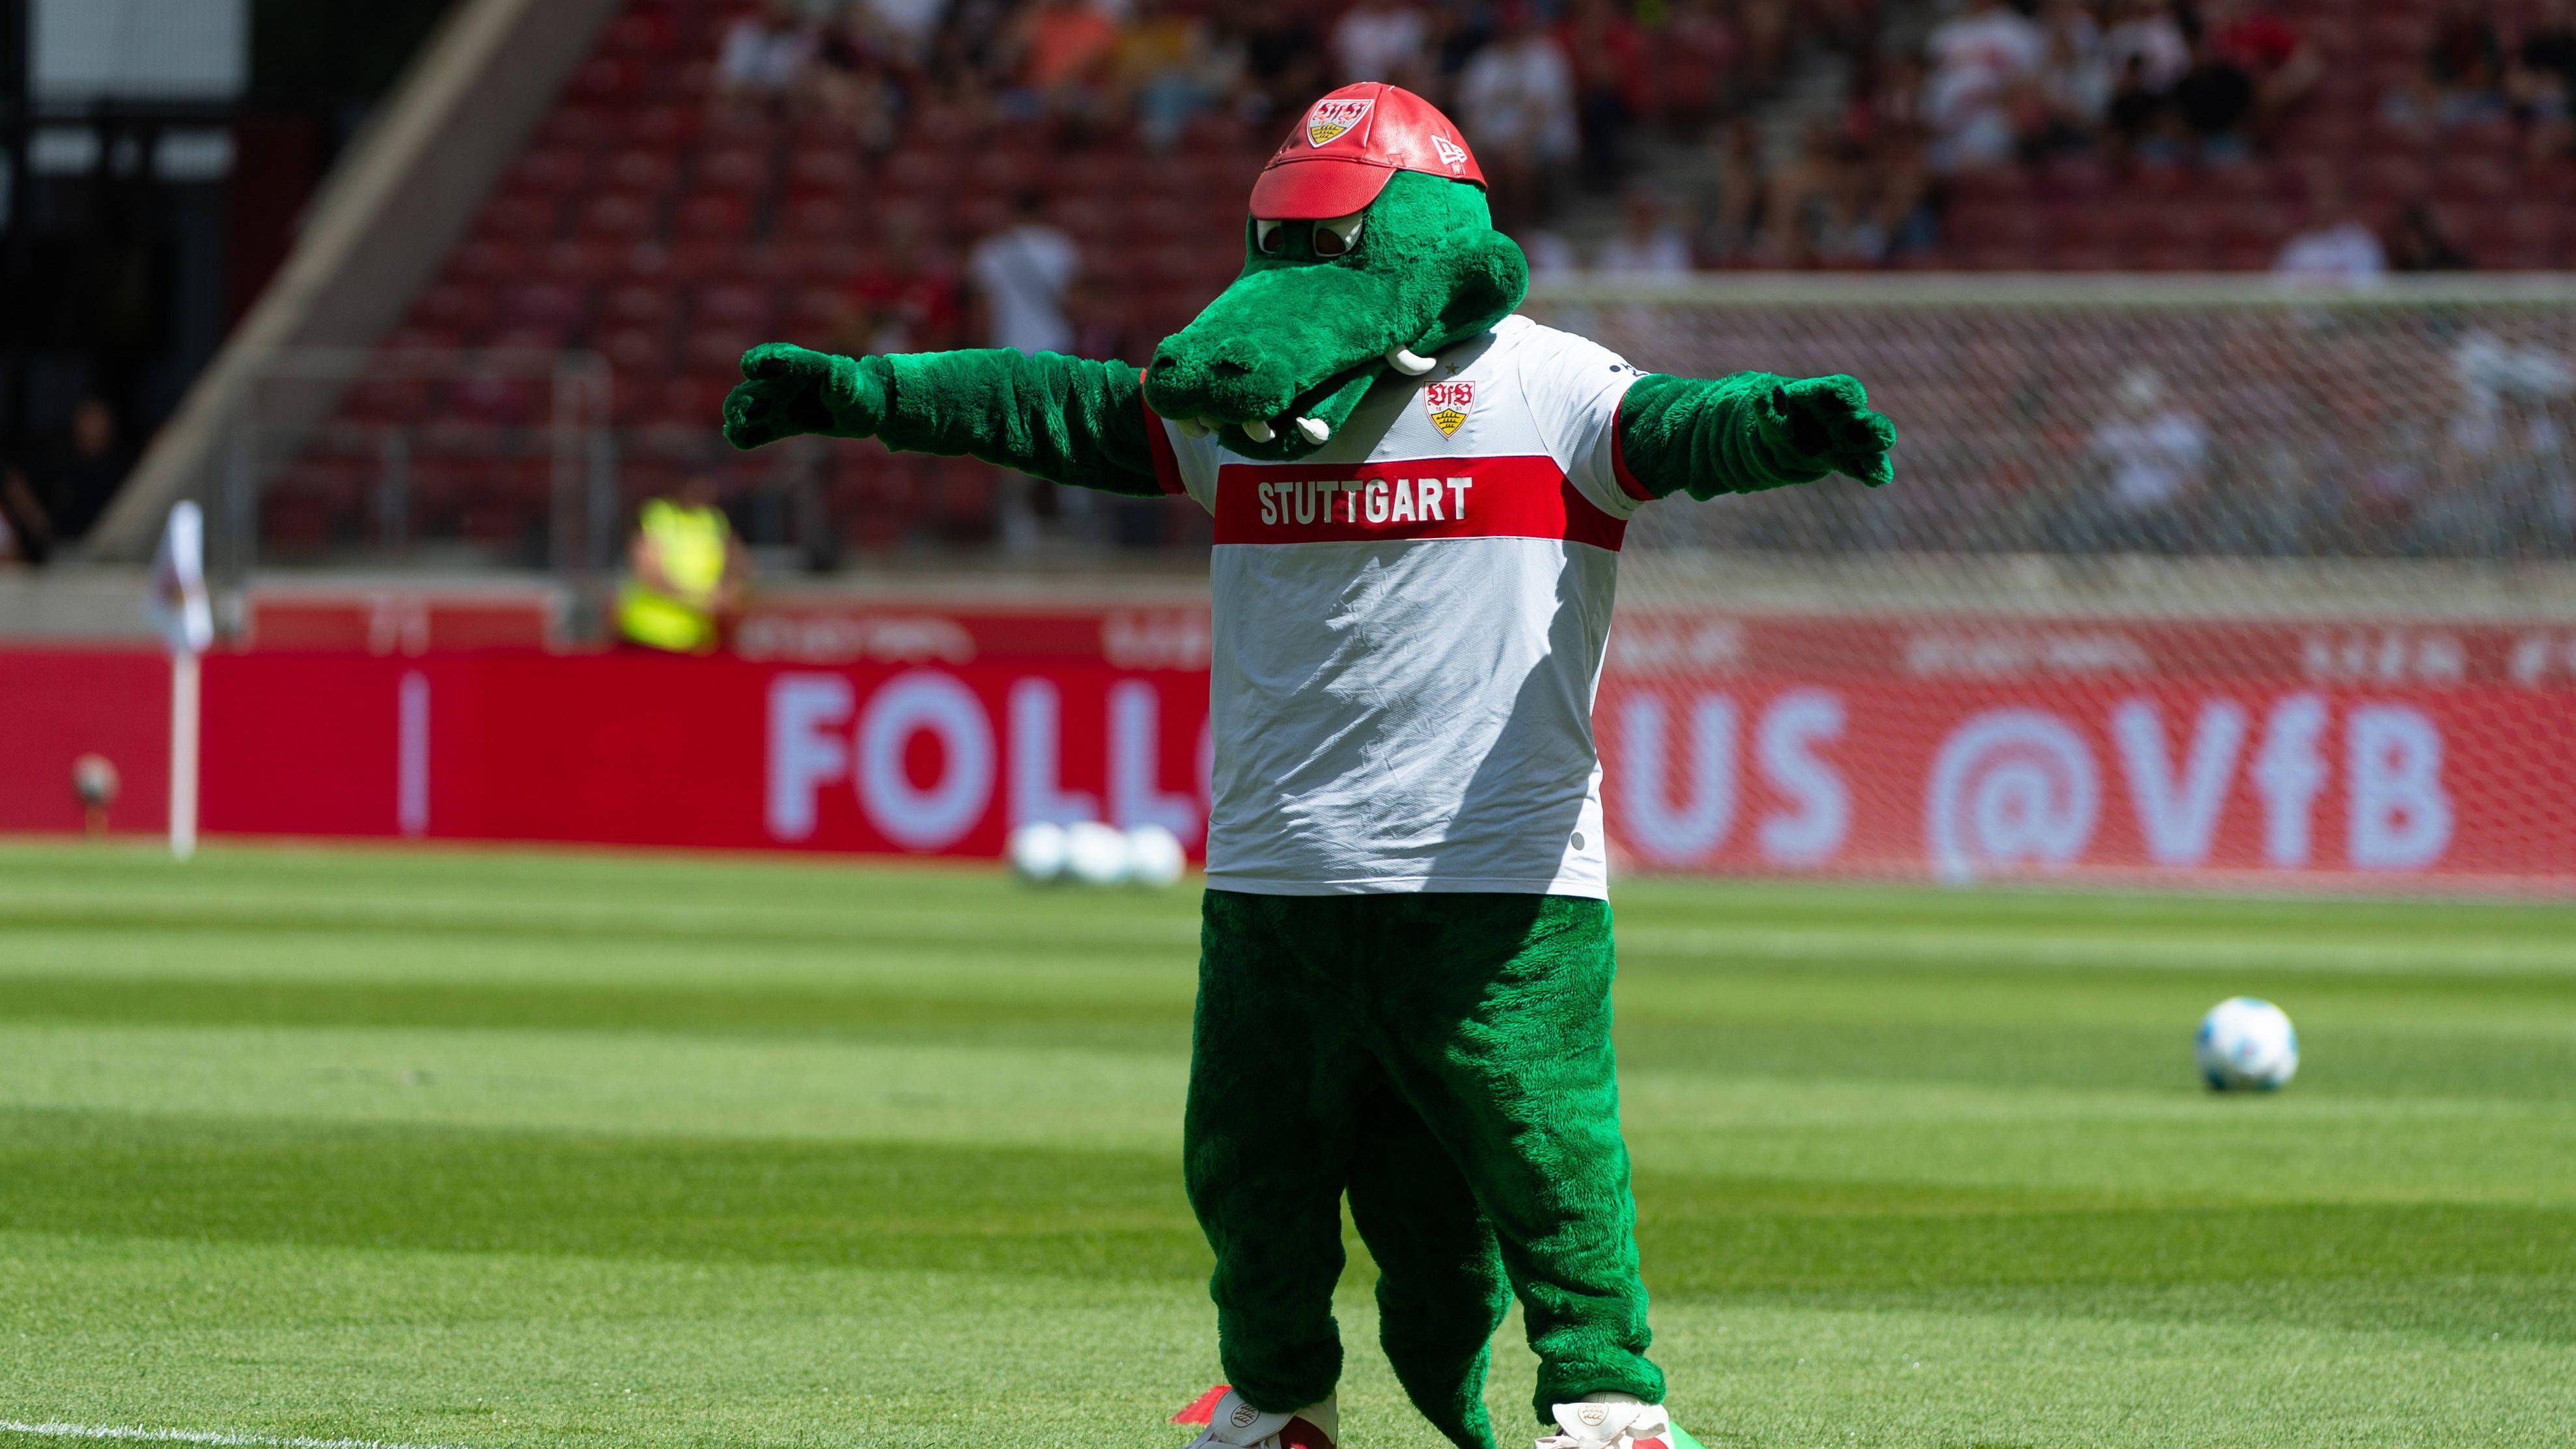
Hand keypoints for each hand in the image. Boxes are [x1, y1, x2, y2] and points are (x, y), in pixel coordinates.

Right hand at [722, 343, 880, 448]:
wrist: (861, 412)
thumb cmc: (860, 396)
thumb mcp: (856, 390)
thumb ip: (844, 381)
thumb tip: (838, 367)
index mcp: (804, 366)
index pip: (779, 357)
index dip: (764, 359)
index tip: (752, 367)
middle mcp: (785, 382)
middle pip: (755, 385)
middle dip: (744, 394)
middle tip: (743, 406)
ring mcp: (779, 404)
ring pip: (749, 406)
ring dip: (738, 413)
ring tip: (734, 424)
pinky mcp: (780, 424)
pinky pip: (758, 430)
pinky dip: (746, 434)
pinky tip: (737, 439)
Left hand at [1766, 374, 1895, 486]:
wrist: (1777, 442)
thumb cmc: (1776, 418)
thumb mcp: (1765, 412)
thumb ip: (1765, 404)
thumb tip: (1763, 388)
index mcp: (1824, 396)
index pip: (1840, 389)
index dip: (1847, 393)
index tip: (1852, 397)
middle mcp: (1841, 416)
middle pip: (1862, 418)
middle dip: (1873, 425)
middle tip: (1883, 432)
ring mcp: (1846, 439)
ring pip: (1869, 443)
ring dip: (1877, 452)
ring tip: (1883, 461)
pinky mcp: (1845, 460)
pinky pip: (1862, 467)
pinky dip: (1871, 472)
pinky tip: (1880, 477)